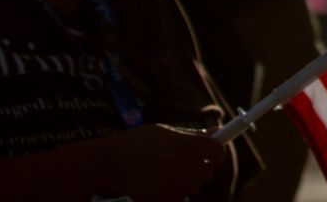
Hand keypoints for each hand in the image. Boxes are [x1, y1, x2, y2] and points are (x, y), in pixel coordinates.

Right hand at [91, 124, 222, 201]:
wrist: (108, 165)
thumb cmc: (135, 144)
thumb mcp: (163, 132)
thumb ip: (191, 135)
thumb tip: (216, 131)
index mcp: (182, 144)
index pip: (216, 150)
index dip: (218, 153)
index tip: (215, 156)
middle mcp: (181, 164)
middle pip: (207, 172)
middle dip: (200, 168)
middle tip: (185, 164)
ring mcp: (173, 184)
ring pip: (194, 187)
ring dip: (186, 181)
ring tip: (165, 173)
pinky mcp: (164, 199)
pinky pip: (180, 198)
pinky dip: (173, 193)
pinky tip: (159, 184)